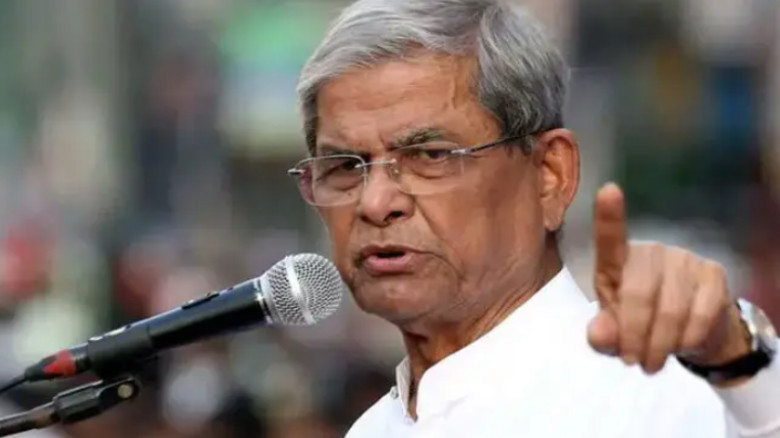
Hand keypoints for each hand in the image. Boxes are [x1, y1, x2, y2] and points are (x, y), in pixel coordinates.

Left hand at [587, 183, 750, 375]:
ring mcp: (684, 259)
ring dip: (658, 347)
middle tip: (632, 362)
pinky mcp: (713, 274)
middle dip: (632, 337)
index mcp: (617, 261)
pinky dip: (685, 342)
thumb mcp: (613, 331)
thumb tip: (601, 335)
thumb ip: (602, 334)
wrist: (690, 331)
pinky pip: (698, 317)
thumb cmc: (639, 322)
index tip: (608, 190)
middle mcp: (651, 251)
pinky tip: (680, 345)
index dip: (609, 217)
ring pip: (668, 312)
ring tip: (651, 363)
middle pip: (637, 295)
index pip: (611, 239)